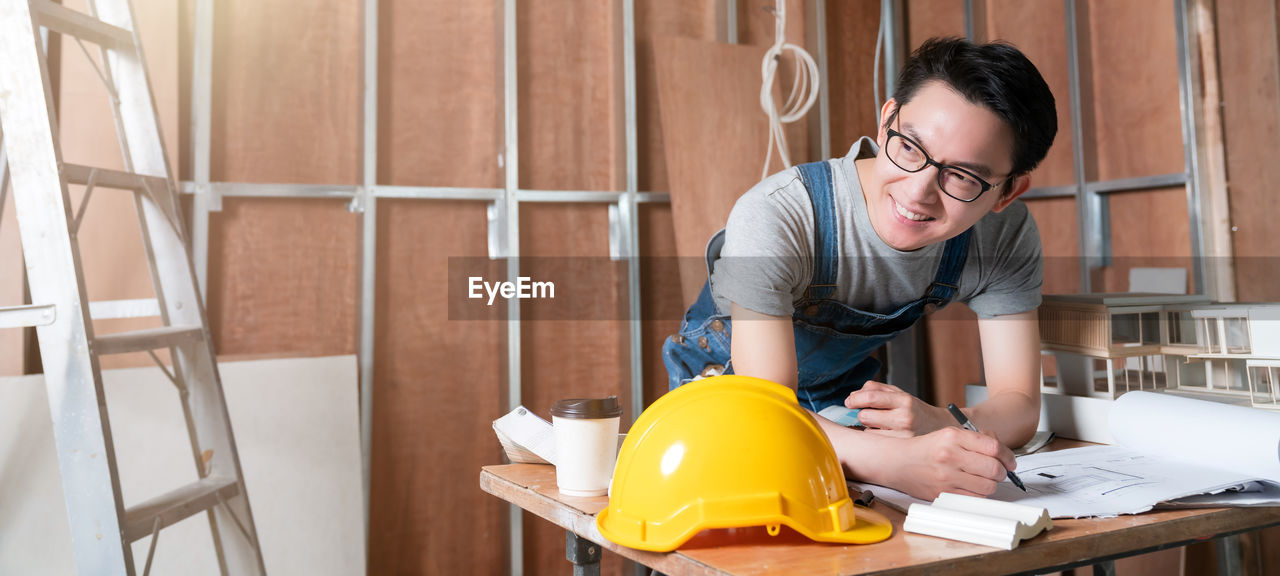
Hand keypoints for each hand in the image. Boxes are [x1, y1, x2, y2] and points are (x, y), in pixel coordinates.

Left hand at [844, 381, 950, 436]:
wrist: (938, 427)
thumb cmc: (914, 410)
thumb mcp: (899, 394)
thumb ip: (877, 389)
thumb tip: (854, 394)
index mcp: (904, 400)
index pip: (871, 397)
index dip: (855, 399)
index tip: (849, 401)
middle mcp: (904, 418)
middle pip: (865, 416)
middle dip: (863, 414)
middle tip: (871, 414)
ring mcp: (902, 436)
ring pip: (867, 431)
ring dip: (869, 427)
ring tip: (883, 425)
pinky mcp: (900, 449)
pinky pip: (875, 443)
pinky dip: (876, 438)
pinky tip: (886, 435)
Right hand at [874, 427, 1017, 500]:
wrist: (898, 462)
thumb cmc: (926, 448)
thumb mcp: (949, 435)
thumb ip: (976, 439)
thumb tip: (1001, 451)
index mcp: (953, 437)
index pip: (993, 447)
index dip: (1008, 456)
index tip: (1010, 461)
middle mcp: (950, 456)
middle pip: (994, 469)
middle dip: (1002, 472)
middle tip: (999, 471)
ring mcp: (946, 477)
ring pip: (988, 486)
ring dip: (991, 484)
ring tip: (984, 479)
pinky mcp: (943, 493)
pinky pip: (974, 498)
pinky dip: (979, 494)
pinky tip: (972, 487)